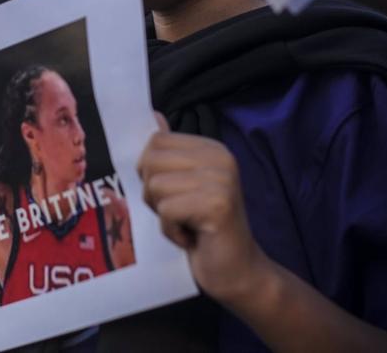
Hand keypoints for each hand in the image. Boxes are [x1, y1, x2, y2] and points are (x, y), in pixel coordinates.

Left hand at [137, 114, 269, 307]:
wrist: (237, 270)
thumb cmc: (202, 229)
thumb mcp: (181, 186)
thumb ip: (169, 153)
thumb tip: (153, 116)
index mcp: (211, 148)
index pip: (155, 141)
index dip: (150, 171)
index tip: (173, 193)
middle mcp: (220, 158)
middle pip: (150, 161)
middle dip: (153, 193)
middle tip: (179, 212)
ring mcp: (222, 180)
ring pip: (155, 187)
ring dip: (162, 215)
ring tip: (187, 224)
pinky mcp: (218, 205)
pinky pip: (166, 211)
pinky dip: (171, 231)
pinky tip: (192, 237)